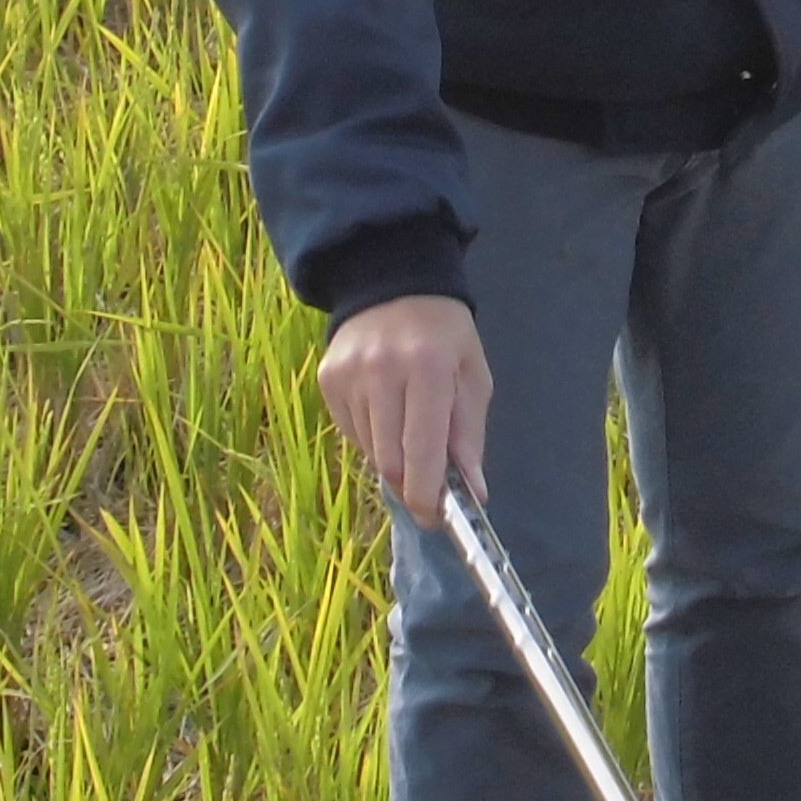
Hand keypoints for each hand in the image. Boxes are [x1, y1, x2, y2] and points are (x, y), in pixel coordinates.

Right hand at [318, 293, 490, 527]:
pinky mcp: (327, 380)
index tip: (436, 518)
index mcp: (428, 368)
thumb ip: (469, 436)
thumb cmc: (444, 335)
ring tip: (408, 428)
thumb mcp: (472, 376)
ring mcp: (348, 375)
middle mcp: (382, 371)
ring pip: (370, 451)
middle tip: (427, 488)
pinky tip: (385, 410)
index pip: (423, 450)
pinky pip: (351, 433)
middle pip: (390, 460)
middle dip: (410, 484)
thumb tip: (473, 494)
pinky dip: (372, 437)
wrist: (392, 282)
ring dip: (392, 458)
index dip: (427, 494)